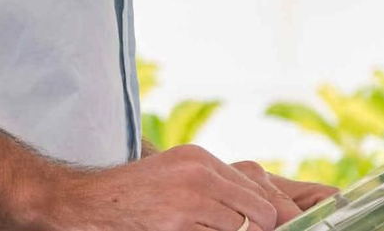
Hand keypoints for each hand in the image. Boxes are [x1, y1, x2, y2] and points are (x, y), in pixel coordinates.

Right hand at [34, 147, 338, 230]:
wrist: (86, 202)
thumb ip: (219, 191)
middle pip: (263, 213)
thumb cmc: (136, 197)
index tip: (297, 224)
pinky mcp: (180, 218)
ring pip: (243, 229)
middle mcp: (201, 171)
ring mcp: (191, 195)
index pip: (264, 193)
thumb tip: (270, 214)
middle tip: (260, 228)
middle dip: (265, 229)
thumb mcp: (180, 179)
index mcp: (202, 159)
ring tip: (194, 223)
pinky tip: (184, 227)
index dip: (285, 217)